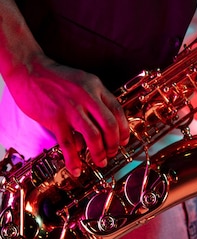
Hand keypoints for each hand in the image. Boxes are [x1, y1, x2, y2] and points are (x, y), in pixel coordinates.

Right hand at [6, 54, 129, 176]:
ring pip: (93, 136)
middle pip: (109, 125)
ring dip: (99, 153)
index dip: (124, 129)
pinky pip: (68, 144)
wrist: (29, 70)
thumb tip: (101, 122)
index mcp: (95, 86)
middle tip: (112, 153)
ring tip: (100, 161)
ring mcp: (71, 108)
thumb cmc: (54, 77)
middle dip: (114, 144)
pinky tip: (77, 168)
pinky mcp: (56, 118)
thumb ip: (93, 98)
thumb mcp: (81, 81)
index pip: (117, 110)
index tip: (124, 140)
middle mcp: (87, 96)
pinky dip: (74, 160)